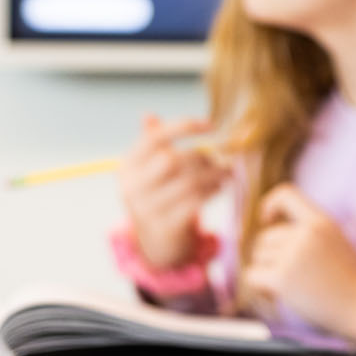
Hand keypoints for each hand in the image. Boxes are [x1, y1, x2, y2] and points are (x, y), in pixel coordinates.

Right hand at [117, 115, 229, 268]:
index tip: (212, 125)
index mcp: (128, 166)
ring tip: (227, 173)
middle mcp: (132, 186)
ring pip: (188, 182)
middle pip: (173, 159)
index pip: (153, 138)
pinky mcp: (164, 226)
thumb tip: (148, 114)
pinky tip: (221, 188)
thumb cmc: (158, 195)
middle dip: (203, 157)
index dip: (183, 127)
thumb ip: (152, 142)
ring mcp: (146, 208)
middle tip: (223, 160)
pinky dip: (213, 192)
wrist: (155, 241)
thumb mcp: (149, 170)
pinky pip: (195, 202)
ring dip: (215, 175)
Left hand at [239, 184, 355, 338]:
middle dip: (271, 256)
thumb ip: (308, 232)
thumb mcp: (336, 242)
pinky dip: (259, 286)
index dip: (270, 204)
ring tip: (292, 285)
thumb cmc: (351, 280)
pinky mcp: (282, 278)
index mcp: (322, 222)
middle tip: (293, 274)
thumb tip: (266, 231)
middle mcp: (306, 234)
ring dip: (267, 271)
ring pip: (258, 257)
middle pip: (265, 237)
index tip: (268, 220)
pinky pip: (252, 275)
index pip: (286, 194)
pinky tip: (277, 293)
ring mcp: (294, 255)